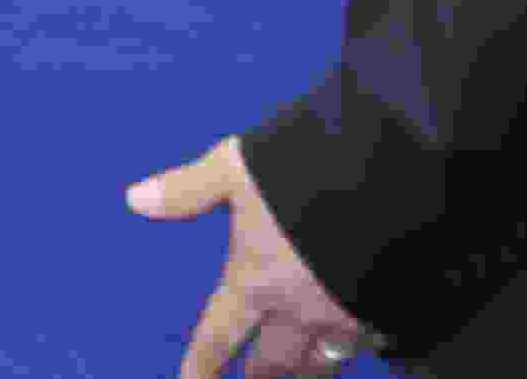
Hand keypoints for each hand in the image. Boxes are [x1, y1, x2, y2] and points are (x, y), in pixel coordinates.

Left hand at [127, 138, 377, 377]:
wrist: (392, 177)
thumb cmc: (304, 171)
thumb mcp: (236, 168)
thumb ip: (189, 190)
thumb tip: (134, 200)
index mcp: (256, 281)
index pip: (220, 335)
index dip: (202, 364)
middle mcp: (300, 311)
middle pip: (276, 364)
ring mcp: (349, 317)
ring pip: (323, 364)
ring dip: (306, 374)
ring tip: (298, 378)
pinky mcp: (389, 309)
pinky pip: (370, 344)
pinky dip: (355, 350)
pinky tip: (357, 346)